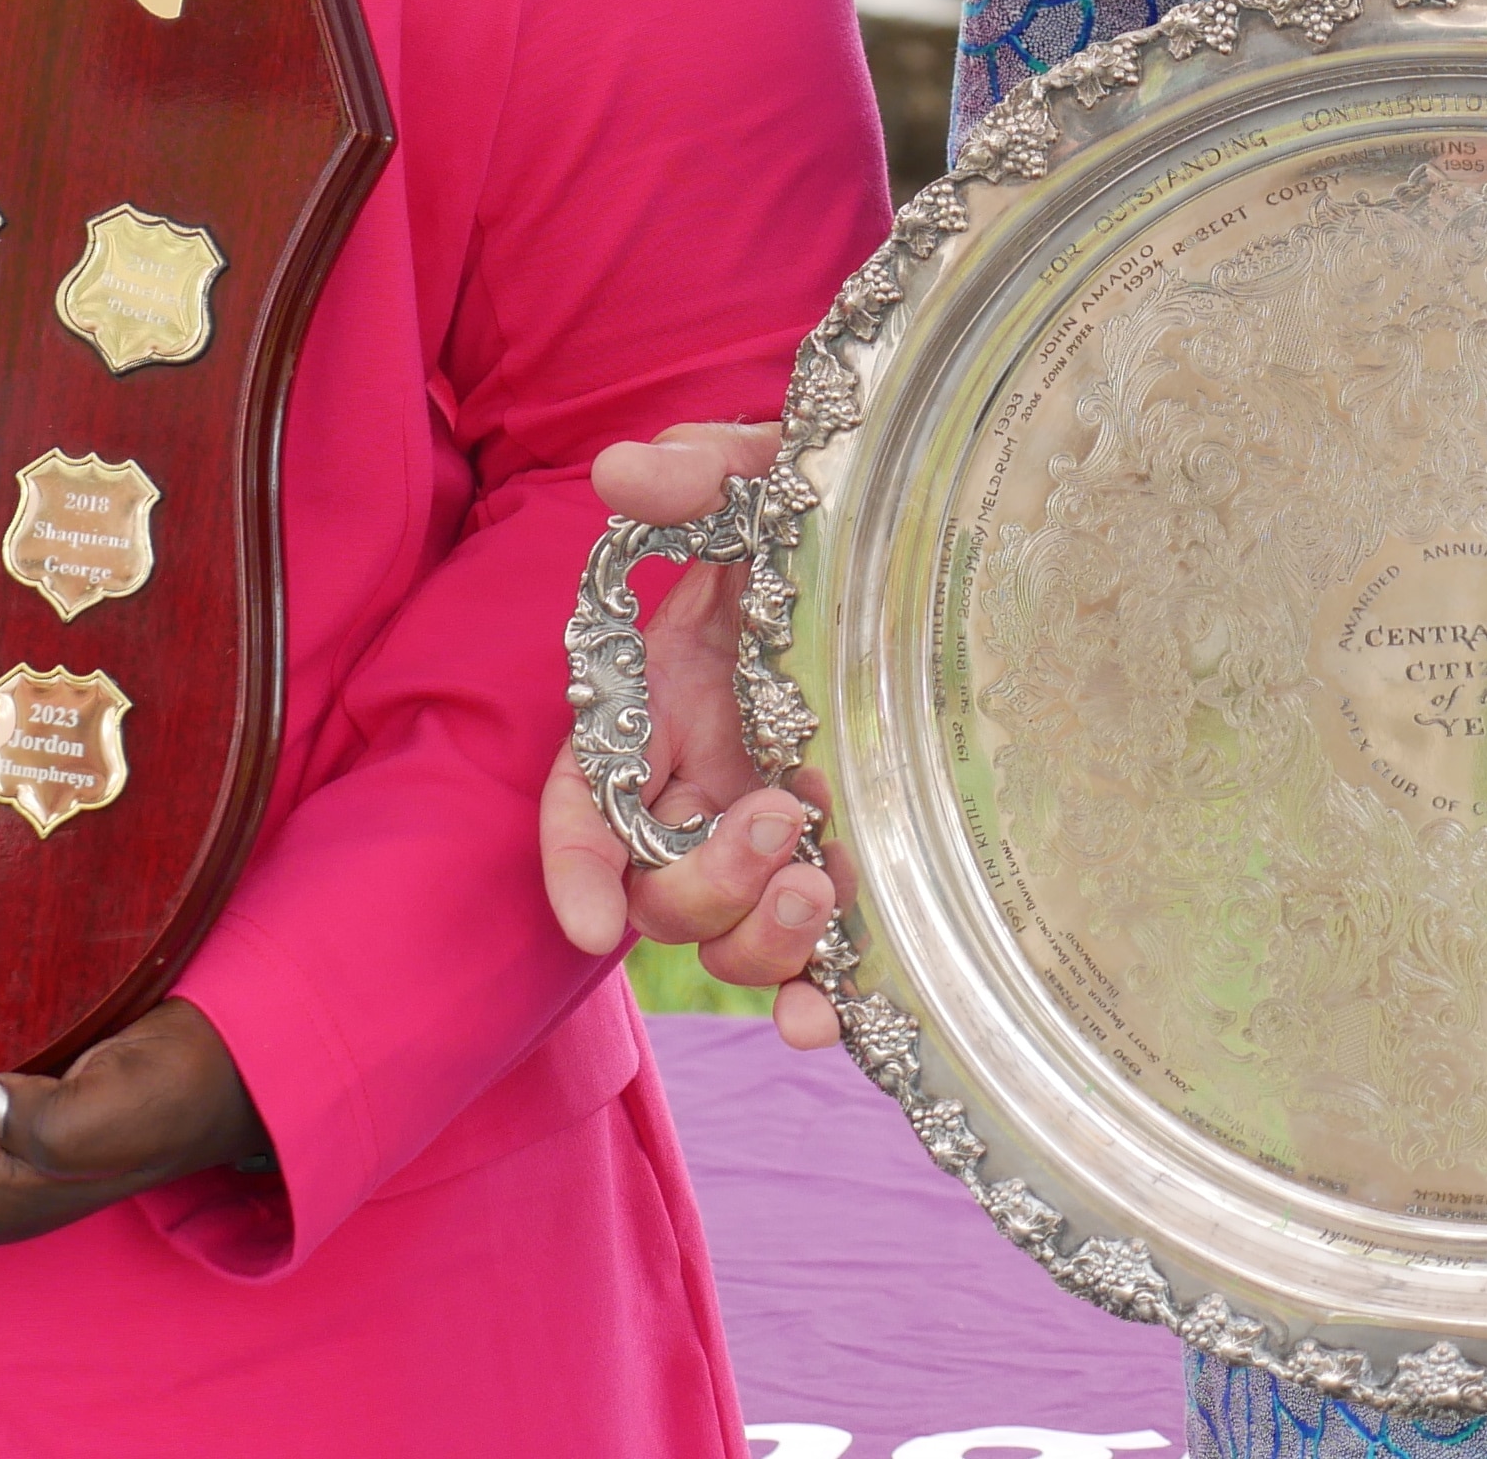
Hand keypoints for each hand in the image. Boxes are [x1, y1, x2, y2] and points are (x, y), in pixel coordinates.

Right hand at [536, 422, 845, 1048]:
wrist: (910, 539)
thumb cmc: (813, 512)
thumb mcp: (762, 480)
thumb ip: (697, 476)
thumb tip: (628, 472)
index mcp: (657, 709)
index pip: (583, 803)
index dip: (576, 867)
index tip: (594, 919)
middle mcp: (702, 786)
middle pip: (661, 891)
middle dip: (706, 882)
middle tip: (781, 816)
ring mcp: (772, 834)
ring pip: (731, 938)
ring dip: (763, 940)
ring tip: (826, 882)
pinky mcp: (847, 862)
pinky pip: (820, 958)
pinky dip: (821, 1001)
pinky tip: (844, 1014)